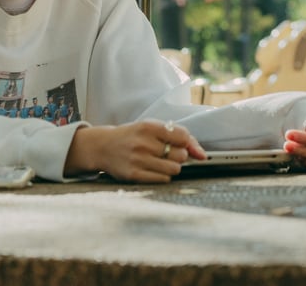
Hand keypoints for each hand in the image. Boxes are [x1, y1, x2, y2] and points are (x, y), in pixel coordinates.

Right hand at [66, 119, 205, 181]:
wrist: (103, 146)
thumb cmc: (133, 136)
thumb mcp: (152, 128)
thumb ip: (179, 136)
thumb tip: (202, 154)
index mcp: (149, 127)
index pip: (183, 137)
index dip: (186, 143)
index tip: (179, 145)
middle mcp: (144, 143)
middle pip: (181, 155)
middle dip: (178, 155)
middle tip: (166, 153)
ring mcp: (138, 160)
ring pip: (174, 169)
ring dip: (172, 167)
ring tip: (160, 161)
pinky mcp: (134, 175)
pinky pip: (163, 179)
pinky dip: (163, 175)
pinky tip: (153, 169)